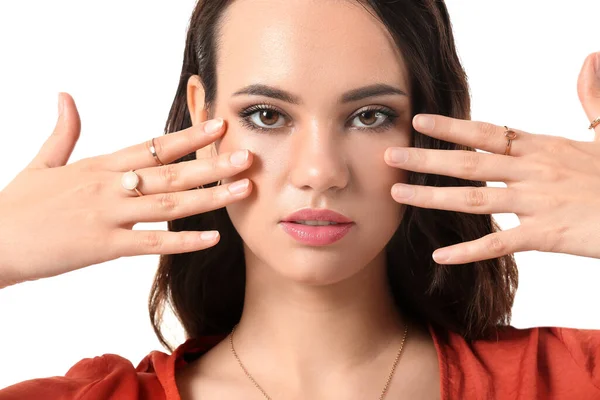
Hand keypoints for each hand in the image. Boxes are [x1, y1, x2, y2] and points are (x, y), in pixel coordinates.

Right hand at [0, 93, 252, 287]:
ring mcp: (108, 215)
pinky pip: (151, 244)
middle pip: (170, 173)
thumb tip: (65, 95)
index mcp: (100, 165)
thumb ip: (64, 130)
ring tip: (242, 190)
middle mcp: (110, 186)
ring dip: (209, 198)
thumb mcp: (43, 161)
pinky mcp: (102, 246)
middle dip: (212, 164)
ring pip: (168, 205)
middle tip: (247, 156)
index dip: (189, 136)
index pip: (153, 146)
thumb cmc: (19, 204)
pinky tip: (213, 238)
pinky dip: (183, 242)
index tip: (218, 124)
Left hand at [384, 53, 599, 264]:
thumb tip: (591, 59)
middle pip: (469, 163)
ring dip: (432, 198)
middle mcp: (532, 172)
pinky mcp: (545, 235)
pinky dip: (467, 251)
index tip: (418, 121)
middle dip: (426, 159)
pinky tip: (439, 255)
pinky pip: (499, 243)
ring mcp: (536, 203)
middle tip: (390, 156)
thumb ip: (592, 98)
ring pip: (474, 200)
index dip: (451, 127)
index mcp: (541, 147)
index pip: (486, 133)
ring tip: (398, 195)